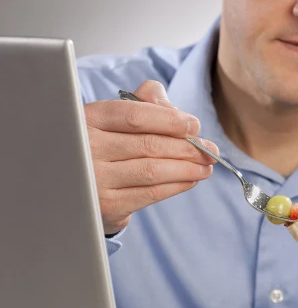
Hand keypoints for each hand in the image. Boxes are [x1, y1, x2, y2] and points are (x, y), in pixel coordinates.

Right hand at [85, 80, 217, 233]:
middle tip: (211, 150)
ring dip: (187, 168)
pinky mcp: (108, 205)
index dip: (169, 120)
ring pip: (153, 170)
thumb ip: (143, 101)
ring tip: (207, 166)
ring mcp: (96, 180)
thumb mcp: (115, 116)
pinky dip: (177, 186)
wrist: (77, 186)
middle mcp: (88, 149)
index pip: (134, 115)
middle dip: (187, 147)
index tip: (194, 125)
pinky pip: (151, 193)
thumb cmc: (105, 144)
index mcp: (89, 119)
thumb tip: (171, 106)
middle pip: (148, 144)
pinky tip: (191, 180)